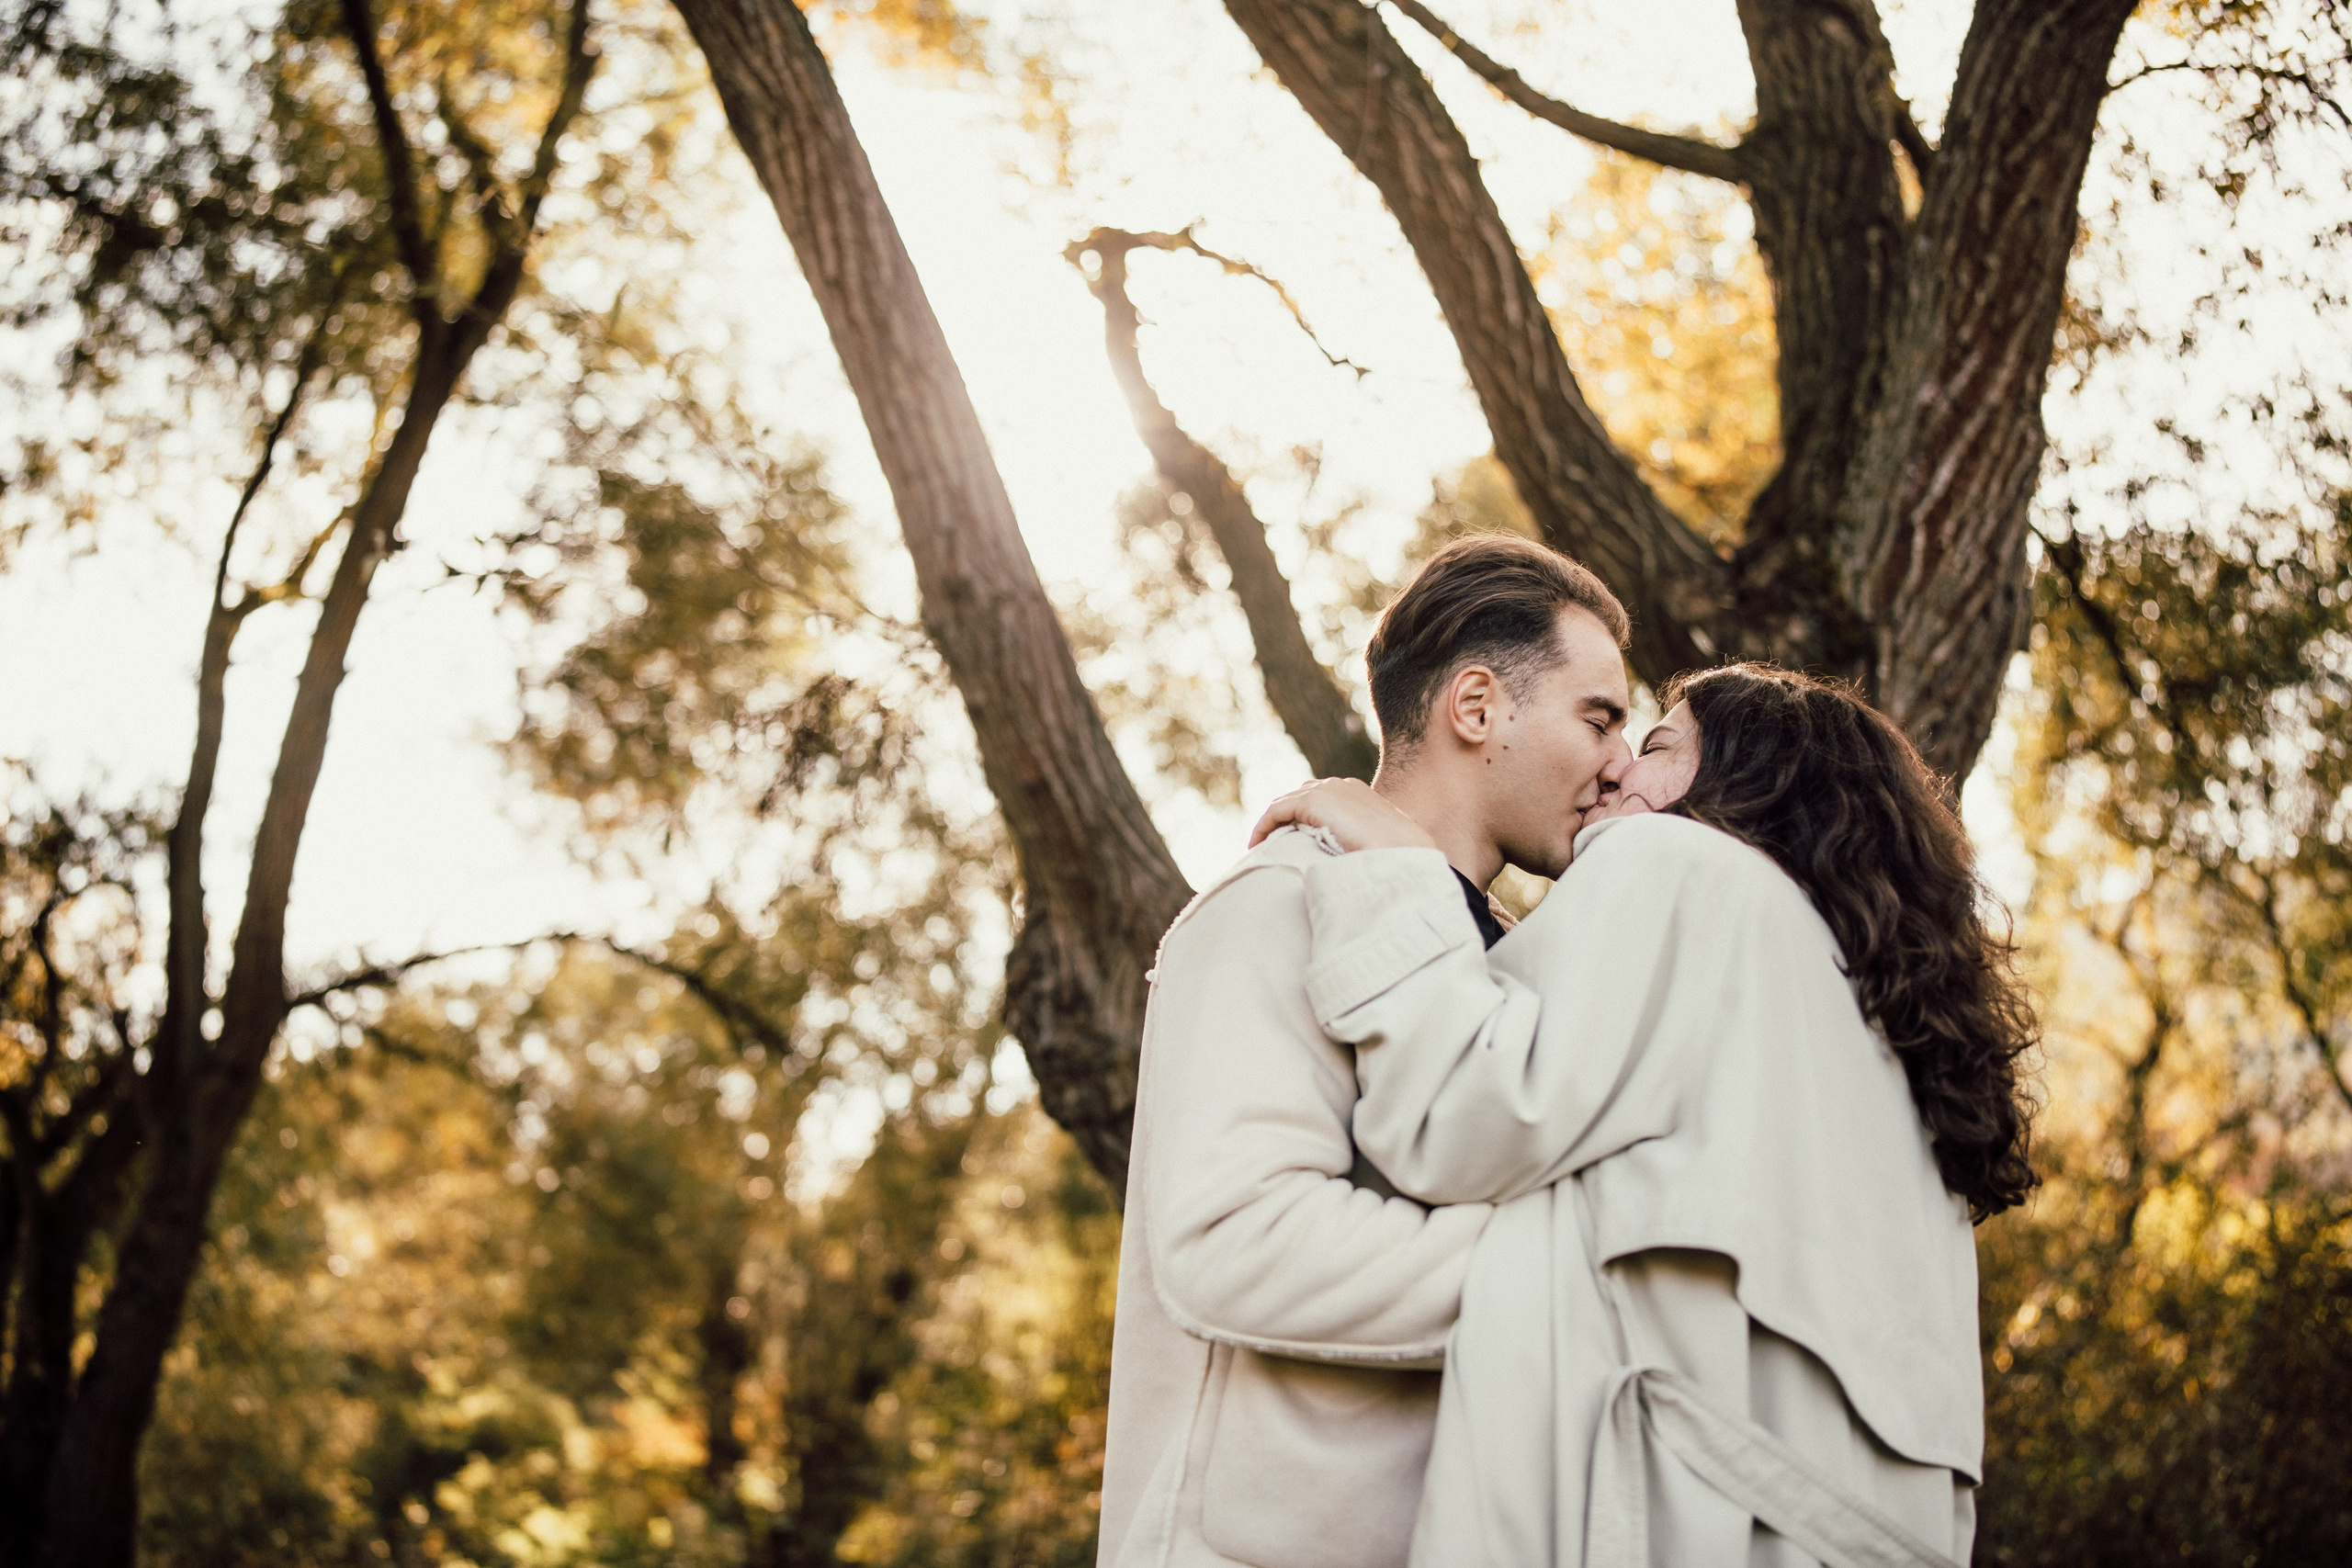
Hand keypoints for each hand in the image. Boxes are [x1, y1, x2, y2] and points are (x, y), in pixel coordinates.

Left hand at [1248, 778, 1440, 852]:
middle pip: (1296, 798)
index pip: (1316, 798)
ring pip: (1283, 805)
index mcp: (1353, 791)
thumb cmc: (1395, 854)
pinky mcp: (1312, 802)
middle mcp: (1337, 785)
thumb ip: (1358, 837)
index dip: (1297, 818)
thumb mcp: (1375, 840)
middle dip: (1281, 820)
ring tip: (1260, 847)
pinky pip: (1277, 812)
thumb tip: (1349, 854)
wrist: (1401, 849)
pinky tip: (1257, 846)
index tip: (1288, 840)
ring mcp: (1324, 790)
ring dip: (1270, 825)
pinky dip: (1264, 827)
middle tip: (1269, 844)